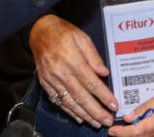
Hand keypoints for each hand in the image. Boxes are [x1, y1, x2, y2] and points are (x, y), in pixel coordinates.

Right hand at [30, 14, 116, 128]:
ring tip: (96, 123)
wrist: (39, 30)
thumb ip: (93, 56)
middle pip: (81, 96)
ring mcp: (52, 79)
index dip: (103, 96)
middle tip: (107, 121)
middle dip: (96, 111)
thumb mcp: (82, 37)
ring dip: (84, 115)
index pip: (91, 82)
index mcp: (72, 59)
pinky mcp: (45, 83)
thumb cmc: (62, 32)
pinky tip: (78, 117)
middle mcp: (61, 72)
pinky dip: (68, 111)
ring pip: (70, 102)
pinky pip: (58, 101)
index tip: (113, 105)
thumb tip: (104, 73)